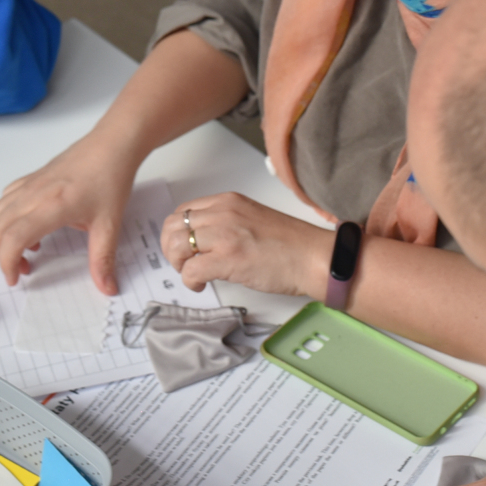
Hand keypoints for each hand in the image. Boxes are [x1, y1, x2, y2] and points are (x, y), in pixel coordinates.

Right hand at [0, 135, 137, 294]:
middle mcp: (34, 195)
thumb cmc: (110, 179)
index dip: (7, 263)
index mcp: (52, 207)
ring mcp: (30, 184)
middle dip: (2, 255)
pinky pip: (7, 199)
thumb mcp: (109, 225)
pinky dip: (7, 217)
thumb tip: (107, 288)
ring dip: (2, 236)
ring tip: (27, 250)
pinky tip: (30, 225)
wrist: (111, 145)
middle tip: (21, 270)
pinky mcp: (31, 178)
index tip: (15, 279)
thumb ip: (103, 259)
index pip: (14, 239)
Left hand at [164, 192, 330, 297]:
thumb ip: (227, 223)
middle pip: (173, 226)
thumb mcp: (252, 219)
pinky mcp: (227, 259)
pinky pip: (190, 270)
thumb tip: (204, 242)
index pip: (184, 210)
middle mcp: (222, 212)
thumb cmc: (291, 245)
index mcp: (228, 201)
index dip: (178, 232)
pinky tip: (202, 285)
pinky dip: (190, 281)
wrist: (314, 258)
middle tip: (183, 263)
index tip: (185, 248)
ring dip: (178, 264)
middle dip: (171, 248)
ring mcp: (224, 235)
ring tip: (193, 274)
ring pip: (177, 246)